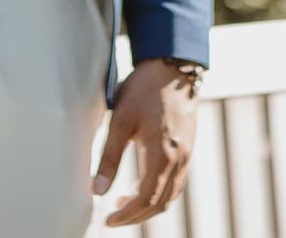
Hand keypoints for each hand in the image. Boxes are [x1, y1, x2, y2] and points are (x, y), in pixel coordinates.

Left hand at [92, 58, 199, 225]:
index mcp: (163, 154)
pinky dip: (159, 191)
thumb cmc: (144, 89)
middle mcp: (180, 158)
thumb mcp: (120, 120)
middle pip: (161, 202)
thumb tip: (97, 190)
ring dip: (148, 205)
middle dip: (136, 215)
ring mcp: (187, 153)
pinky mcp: (188, 147)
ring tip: (123, 204)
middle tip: (113, 218)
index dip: (127, 215)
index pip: (146, 198)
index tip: (108, 220)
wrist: (173, 66)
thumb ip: (109, 157)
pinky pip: (176, 181)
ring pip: (171, 194)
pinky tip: (141, 184)